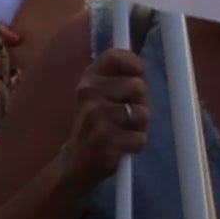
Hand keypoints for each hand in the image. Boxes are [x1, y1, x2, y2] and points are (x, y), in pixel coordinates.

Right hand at [63, 47, 149, 180]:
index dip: (134, 64)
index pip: (116, 56)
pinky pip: (140, 138)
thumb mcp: (102, 95)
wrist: (77, 162)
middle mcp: (88, 93)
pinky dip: (136, 145)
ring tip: (121, 132)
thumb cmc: (99, 124)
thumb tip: (141, 62)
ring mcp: (95, 116)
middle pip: (139, 86)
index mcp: (88, 79)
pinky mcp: (105, 140)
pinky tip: (120, 147)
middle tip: (126, 116)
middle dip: (141, 103)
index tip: (136, 75)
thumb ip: (120, 77)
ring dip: (139, 127)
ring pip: (142, 114)